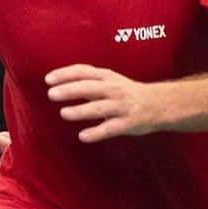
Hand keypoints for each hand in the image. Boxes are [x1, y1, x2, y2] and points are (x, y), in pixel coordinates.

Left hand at [45, 64, 160, 141]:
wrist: (159, 104)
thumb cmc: (128, 93)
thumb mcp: (110, 81)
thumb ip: (88, 82)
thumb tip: (59, 84)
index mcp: (107, 77)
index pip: (83, 72)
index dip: (65, 74)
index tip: (48, 79)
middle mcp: (113, 89)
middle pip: (89, 88)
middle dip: (70, 90)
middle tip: (51, 94)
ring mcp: (121, 106)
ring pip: (99, 107)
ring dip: (81, 111)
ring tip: (64, 113)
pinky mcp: (128, 123)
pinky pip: (110, 128)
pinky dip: (97, 132)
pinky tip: (83, 136)